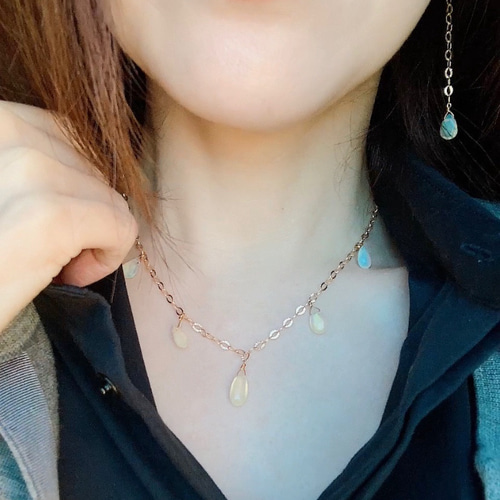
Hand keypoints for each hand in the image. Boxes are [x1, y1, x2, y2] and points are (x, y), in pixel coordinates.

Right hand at [0, 101, 137, 331]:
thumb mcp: (4, 185)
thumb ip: (25, 164)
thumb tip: (78, 170)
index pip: (62, 133)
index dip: (68, 177)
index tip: (43, 214)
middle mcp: (8, 128)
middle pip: (90, 167)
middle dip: (83, 209)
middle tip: (49, 246)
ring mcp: (31, 171)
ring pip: (110, 196)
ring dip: (95, 236)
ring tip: (55, 262)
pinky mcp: (53, 217)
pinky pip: (121, 225)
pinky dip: (109, 256)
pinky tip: (73, 275)